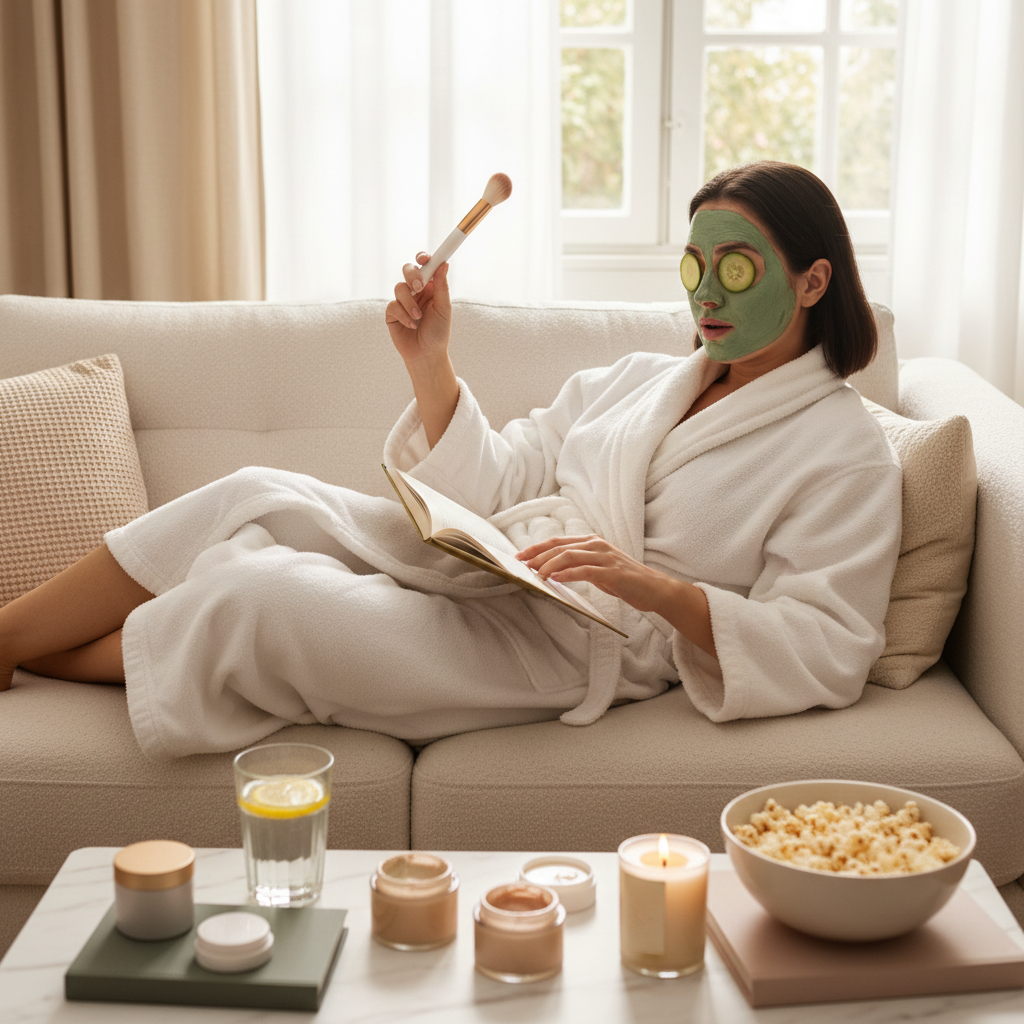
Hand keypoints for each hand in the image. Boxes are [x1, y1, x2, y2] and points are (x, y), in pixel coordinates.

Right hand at [385, 253, 451, 369]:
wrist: (427, 355)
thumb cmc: (438, 333)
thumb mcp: (443, 309)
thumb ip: (442, 286)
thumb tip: (444, 264)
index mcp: (430, 287)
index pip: (425, 266)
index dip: (424, 258)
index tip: (425, 258)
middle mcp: (416, 291)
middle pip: (408, 269)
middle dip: (412, 274)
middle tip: (419, 286)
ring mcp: (403, 301)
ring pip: (399, 287)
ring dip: (409, 302)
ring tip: (418, 317)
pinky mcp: (392, 313)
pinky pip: (393, 305)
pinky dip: (403, 315)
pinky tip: (412, 325)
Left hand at [516, 535, 675, 614]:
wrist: (655, 589)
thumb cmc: (625, 581)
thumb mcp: (598, 570)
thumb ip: (579, 567)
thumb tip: (551, 572)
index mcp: (592, 542)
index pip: (558, 542)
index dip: (537, 547)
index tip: (519, 556)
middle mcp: (597, 545)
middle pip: (559, 546)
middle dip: (536, 555)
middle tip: (519, 564)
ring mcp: (605, 557)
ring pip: (569, 556)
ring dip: (548, 564)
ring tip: (534, 574)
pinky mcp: (612, 572)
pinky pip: (585, 570)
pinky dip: (567, 574)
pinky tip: (555, 578)